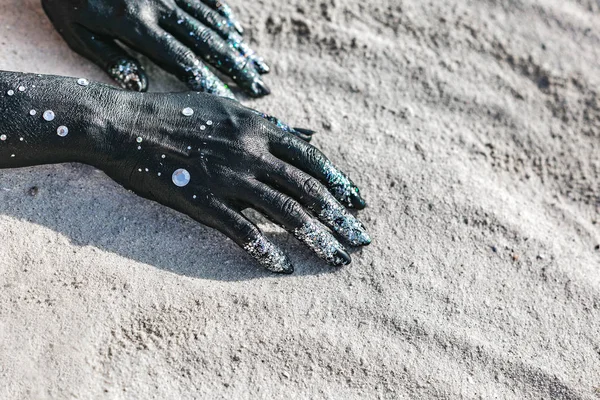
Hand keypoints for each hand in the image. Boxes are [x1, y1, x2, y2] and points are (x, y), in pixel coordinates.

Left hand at [41, 0, 269, 97]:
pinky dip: (222, 15)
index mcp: (135, 24)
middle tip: (261, 86)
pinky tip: (236, 31)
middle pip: (207, 42)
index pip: (181, 59)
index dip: (208, 81)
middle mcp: (159, 6)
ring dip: (237, 45)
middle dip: (237, 67)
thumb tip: (141, 86)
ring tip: (258, 65)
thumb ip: (110, 57)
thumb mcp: (76, 30)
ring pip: (211, 20)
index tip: (230, 99)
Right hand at [92, 90, 369, 272]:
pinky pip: (242, 230)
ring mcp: (228, 177)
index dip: (340, 184)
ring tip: (336, 258)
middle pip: (308, 190)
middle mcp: (251, 151)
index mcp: (259, 128)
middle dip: (339, 218)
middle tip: (360, 242)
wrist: (125, 125)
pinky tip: (283, 266)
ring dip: (315, 238)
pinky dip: (265, 249)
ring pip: (285, 212)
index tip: (360, 206)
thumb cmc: (178, 114)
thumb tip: (313, 135)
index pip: (312, 160)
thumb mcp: (231, 109)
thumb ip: (273, 125)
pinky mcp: (202, 200)